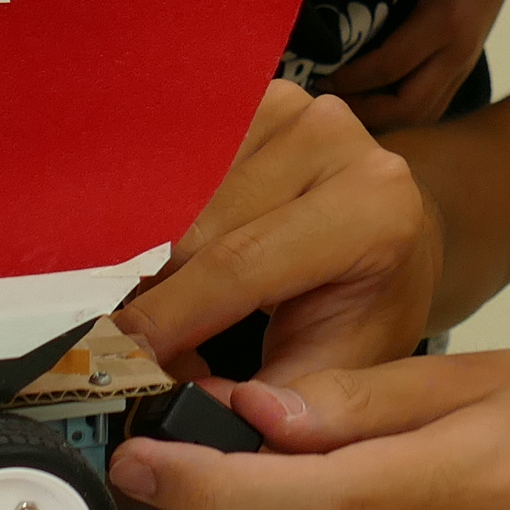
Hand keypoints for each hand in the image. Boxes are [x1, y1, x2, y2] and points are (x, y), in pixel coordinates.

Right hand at [121, 81, 440, 381]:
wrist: (396, 234)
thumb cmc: (366, 304)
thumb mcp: (336, 369)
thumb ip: (272, 403)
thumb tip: (185, 417)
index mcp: (372, 205)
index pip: (241, 264)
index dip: (167, 318)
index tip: (113, 361)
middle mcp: (331, 137)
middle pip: (193, 225)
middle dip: (149, 297)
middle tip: (127, 353)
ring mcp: (287, 105)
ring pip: (169, 190)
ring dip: (143, 256)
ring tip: (151, 310)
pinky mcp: (247, 93)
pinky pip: (168, 160)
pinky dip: (148, 213)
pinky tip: (153, 256)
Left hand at [321, 0, 509, 132]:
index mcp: (443, 21)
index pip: (387, 67)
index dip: (348, 78)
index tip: (314, 76)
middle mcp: (459, 51)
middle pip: (408, 107)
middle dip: (364, 112)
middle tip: (326, 102)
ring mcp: (468, 61)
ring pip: (426, 113)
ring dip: (386, 118)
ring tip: (346, 108)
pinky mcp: (469, 62)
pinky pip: (437, 102)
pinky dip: (405, 110)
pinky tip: (376, 101)